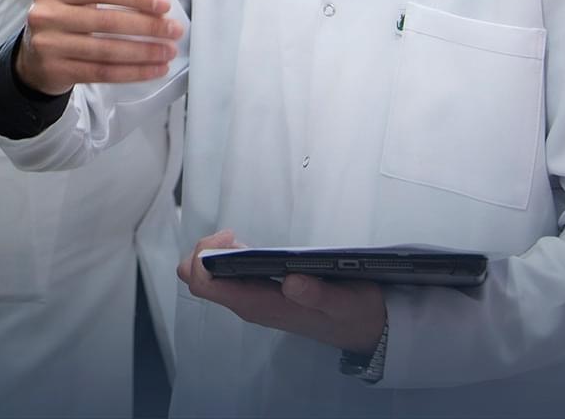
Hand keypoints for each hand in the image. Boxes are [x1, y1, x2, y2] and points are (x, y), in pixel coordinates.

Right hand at [13, 0, 182, 94]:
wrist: (33, 56)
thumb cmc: (63, 8)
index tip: (165, 4)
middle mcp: (45, 15)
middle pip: (105, 22)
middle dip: (146, 28)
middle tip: (176, 30)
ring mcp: (49, 46)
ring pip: (106, 50)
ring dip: (144, 53)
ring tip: (170, 51)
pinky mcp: (56, 72)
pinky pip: (102, 72)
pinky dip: (132, 73)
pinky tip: (155, 69)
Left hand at [176, 230, 386, 353]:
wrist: (364, 329)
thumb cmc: (353, 314)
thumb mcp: (344, 303)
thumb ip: (318, 295)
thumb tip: (291, 282)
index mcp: (259, 307)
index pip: (204, 285)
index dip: (205, 258)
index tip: (231, 238)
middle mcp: (249, 304)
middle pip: (200, 279)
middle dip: (206, 251)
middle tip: (233, 235)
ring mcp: (253, 298)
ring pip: (211, 277)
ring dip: (216, 253)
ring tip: (238, 238)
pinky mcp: (260, 291)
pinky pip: (229, 275)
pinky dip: (228, 256)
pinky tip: (245, 246)